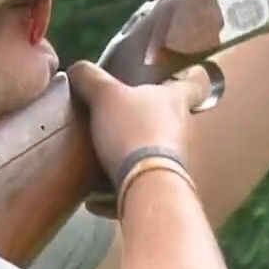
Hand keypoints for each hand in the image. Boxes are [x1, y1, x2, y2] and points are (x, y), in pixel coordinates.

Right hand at [66, 60, 211, 201]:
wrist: (148, 184)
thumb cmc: (133, 130)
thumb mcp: (105, 95)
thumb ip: (90, 78)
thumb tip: (77, 68)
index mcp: (175, 100)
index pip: (191, 84)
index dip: (186, 79)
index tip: (179, 80)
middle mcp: (184, 129)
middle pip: (172, 120)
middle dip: (150, 121)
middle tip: (121, 123)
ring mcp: (180, 160)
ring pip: (160, 153)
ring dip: (137, 156)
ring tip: (106, 161)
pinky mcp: (170, 187)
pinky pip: (144, 184)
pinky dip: (122, 190)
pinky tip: (95, 200)